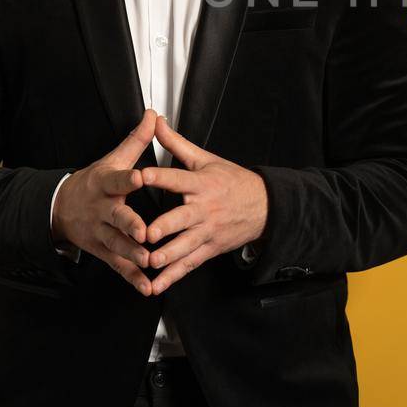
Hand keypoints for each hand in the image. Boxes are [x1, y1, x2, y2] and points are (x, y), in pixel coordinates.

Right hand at [51, 109, 158, 295]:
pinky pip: (118, 265)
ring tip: (148, 261)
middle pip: (116, 217)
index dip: (128, 178)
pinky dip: (132, 277)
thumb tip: (154, 115)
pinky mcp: (103, 251)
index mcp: (105, 184)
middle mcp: (101, 210)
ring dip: (132, 254)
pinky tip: (147, 286)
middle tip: (144, 232)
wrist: (60, 208)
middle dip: (130, 225)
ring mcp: (100, 233)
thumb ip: (136, 141)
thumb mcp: (111, 159)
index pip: (117, 179)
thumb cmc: (93, 182)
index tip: (140, 177)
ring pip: (117, 244)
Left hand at [140, 113, 268, 293]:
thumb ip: (176, 143)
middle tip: (148, 233)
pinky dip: (172, 276)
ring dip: (168, 256)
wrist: (264, 206)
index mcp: (201, 183)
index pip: (178, 178)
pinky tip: (156, 284)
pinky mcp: (209, 248)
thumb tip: (156, 122)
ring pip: (186, 245)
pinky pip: (189, 264)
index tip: (142, 175)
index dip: (160, 176)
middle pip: (183, 218)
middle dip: (166, 226)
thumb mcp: (205, 159)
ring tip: (151, 262)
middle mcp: (204, 209)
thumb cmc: (231, 181)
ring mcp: (207, 231)